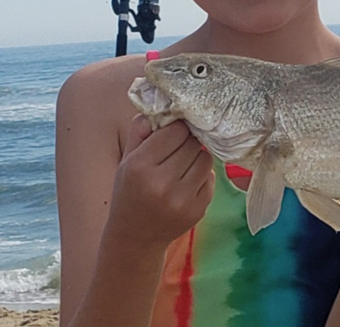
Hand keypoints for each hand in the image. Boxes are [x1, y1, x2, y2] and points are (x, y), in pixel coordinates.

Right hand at [104, 115, 214, 247]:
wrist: (135, 237)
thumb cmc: (130, 192)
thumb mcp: (127, 161)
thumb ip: (140, 132)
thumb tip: (160, 104)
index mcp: (140, 167)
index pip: (175, 131)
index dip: (176, 129)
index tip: (174, 132)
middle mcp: (162, 184)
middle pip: (192, 143)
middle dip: (188, 142)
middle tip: (179, 148)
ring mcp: (182, 199)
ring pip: (205, 159)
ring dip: (197, 157)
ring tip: (182, 165)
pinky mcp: (198, 210)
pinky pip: (210, 178)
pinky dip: (201, 177)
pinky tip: (186, 184)